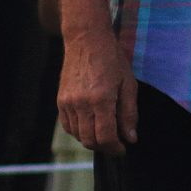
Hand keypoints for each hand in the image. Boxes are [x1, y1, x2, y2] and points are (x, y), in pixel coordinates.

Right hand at [57, 26, 136, 155]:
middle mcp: (80, 104)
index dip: (115, 148)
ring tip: (106, 135)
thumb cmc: (112, 59)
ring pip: (77, 135)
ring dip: (92, 140)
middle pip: (89, 140)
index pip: (105, 136)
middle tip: (116, 145)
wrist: (86, 40)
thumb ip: (129, 113)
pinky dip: (79, 132)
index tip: (123, 150)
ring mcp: (67, 103)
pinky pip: (68, 126)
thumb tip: (131, 138)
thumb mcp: (129, 84)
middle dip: (104, 147)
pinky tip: (91, 126)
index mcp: (100, 99)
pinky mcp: (60, 101)